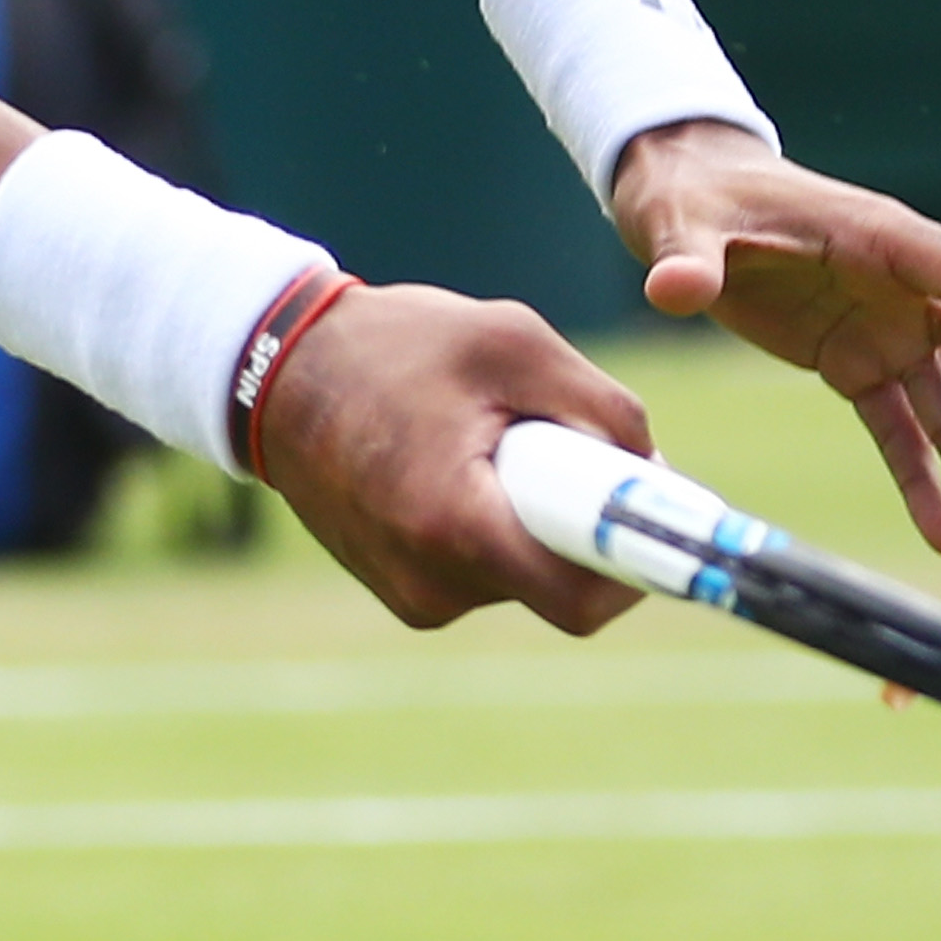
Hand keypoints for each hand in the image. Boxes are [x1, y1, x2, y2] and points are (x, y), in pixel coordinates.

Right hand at [245, 283, 663, 633]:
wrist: (274, 370)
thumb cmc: (396, 346)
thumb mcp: (516, 341)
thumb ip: (604, 407)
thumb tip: (659, 475)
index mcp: (457, 523)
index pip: (583, 599)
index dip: (639, 565)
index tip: (665, 525)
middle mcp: (432, 581)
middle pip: (560, 584)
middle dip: (584, 524)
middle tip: (566, 446)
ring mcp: (412, 595)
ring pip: (525, 576)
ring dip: (536, 518)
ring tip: (487, 440)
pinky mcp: (403, 592)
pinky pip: (486, 571)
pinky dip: (497, 524)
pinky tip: (457, 462)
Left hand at [607, 123, 940, 564]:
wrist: (687, 201)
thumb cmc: (696, 195)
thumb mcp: (682, 218)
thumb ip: (688, 256)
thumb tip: (672, 287)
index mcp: (885, 238)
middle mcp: (907, 290)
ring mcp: (890, 332)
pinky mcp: (858, 367)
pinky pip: (903, 434)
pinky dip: (923, 486)